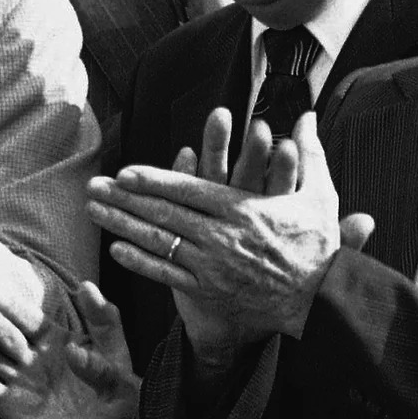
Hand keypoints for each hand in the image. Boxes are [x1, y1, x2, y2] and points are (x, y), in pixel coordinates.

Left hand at [88, 111, 373, 359]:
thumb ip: (309, 154)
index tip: (124, 172)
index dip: (154, 180)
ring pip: (159, 241)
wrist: (323, 301)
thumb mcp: (319, 196)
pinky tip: (117, 249)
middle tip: (94, 186)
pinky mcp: (209, 291)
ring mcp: (212, 265)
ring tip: (94, 212)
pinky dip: (141, 262)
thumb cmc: (320, 246)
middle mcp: (222, 236)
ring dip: (123, 225)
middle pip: (164, 213)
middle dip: (124, 198)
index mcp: (244, 209)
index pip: (189, 190)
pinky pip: (167, 274)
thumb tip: (306, 116)